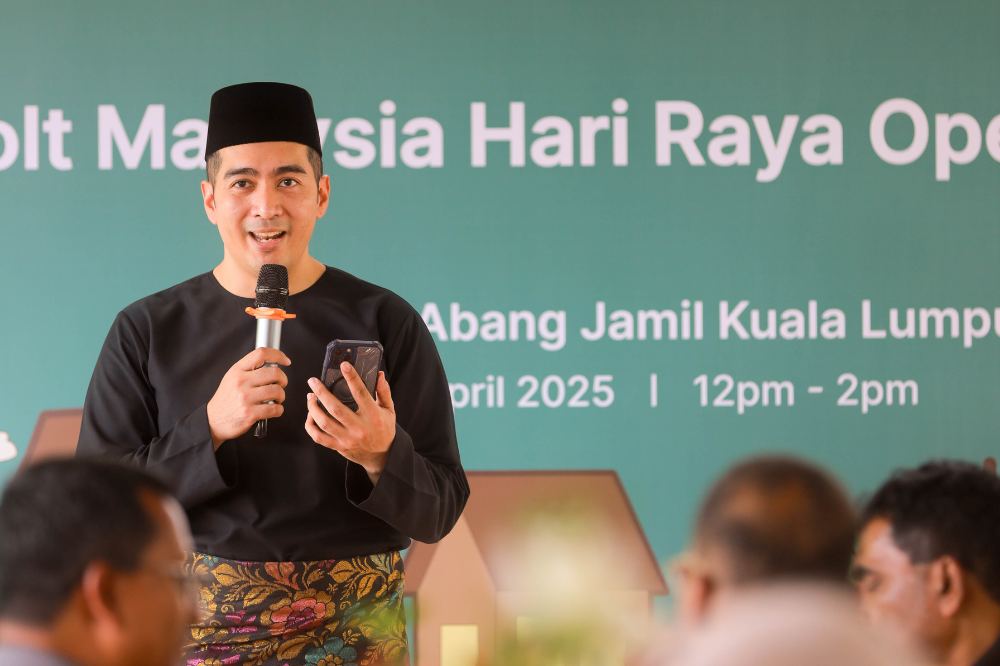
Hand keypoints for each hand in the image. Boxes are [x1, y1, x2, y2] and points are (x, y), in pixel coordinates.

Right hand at [206, 348, 289, 448]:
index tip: (285, 361)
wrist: (213, 420)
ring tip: (276, 399)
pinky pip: (275, 409)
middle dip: (283, 380)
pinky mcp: (249, 414)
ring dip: (281, 396)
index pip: (261, 354)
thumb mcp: (232, 377)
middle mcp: (241, 382)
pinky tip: (274, 409)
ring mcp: (245, 398)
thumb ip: (250, 369)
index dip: (278, 355)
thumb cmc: (227, 398)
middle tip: (281, 385)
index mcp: (237, 370)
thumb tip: (274, 363)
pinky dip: (279, 409)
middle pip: (274, 373)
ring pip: (277, 391)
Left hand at [305, 363, 395, 483]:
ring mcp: (347, 439)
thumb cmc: (384, 429)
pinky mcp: (338, 446)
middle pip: (335, 408)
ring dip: (313, 408)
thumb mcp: (389, 410)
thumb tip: (378, 374)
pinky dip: (310, 426)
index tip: (344, 365)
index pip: (361, 393)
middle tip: (313, 381)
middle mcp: (359, 428)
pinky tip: (310, 415)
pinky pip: (319, 437)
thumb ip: (383, 392)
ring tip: (310, 396)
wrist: (382, 456)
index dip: (352, 378)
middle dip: (321, 392)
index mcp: (373, 416)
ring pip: (324, 423)